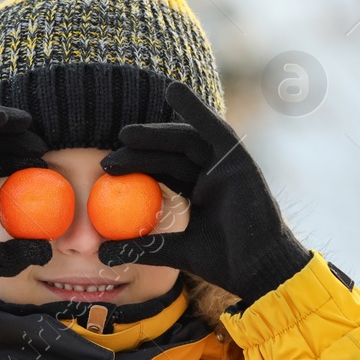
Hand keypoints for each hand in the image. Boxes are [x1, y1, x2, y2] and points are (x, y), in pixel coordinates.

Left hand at [98, 83, 310, 302]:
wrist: (259, 268)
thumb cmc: (223, 262)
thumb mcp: (174, 252)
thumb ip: (141, 248)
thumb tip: (100, 253)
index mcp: (201, 193)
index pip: (164, 170)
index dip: (137, 164)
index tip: (108, 168)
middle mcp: (213, 175)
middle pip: (171, 153)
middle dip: (140, 150)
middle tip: (109, 158)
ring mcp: (226, 166)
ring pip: (186, 141)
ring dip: (156, 133)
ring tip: (125, 134)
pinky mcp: (238, 160)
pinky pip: (215, 130)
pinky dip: (196, 109)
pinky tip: (174, 91)